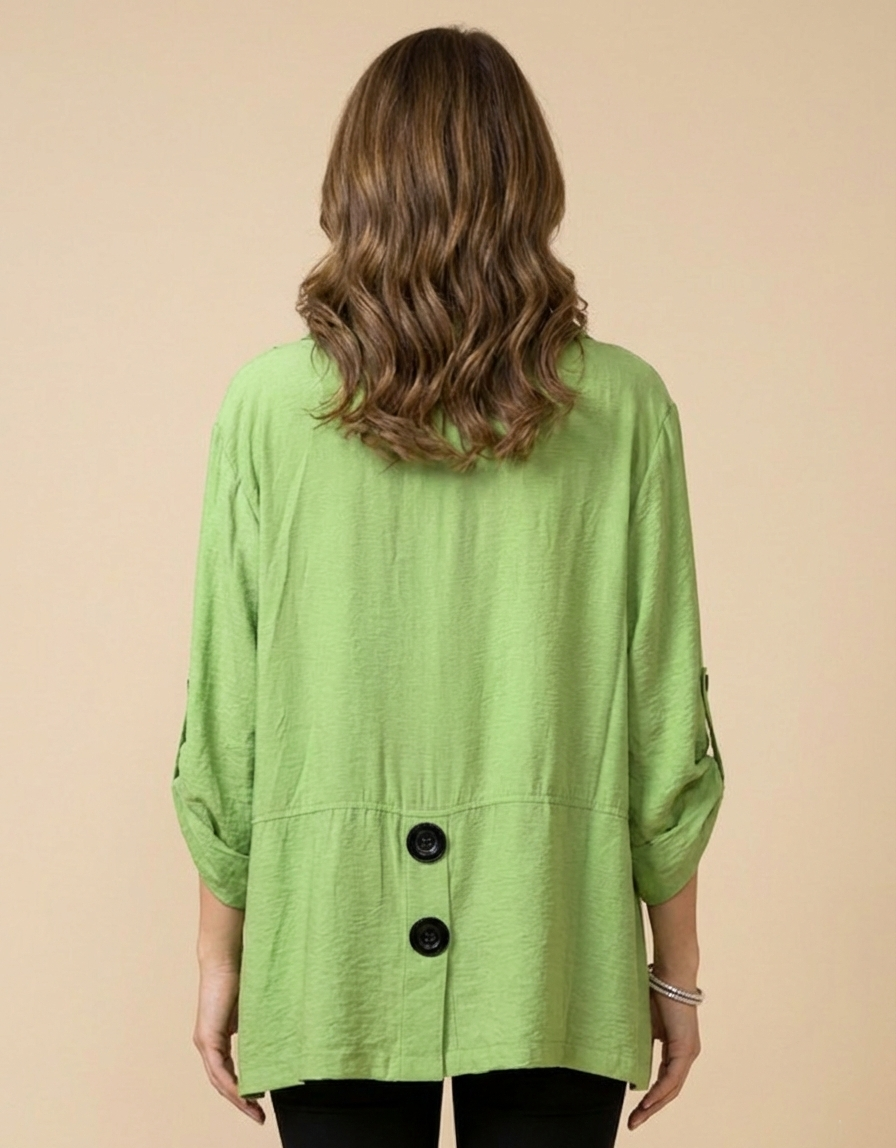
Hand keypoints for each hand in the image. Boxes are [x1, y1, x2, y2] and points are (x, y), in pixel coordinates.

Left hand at [192, 964, 265, 1124]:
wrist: (227, 958)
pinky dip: (232, 1085)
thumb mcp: (252, 1010)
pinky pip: (219, 1070)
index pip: (229, 1071)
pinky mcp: (207, 1037)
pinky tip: (245, 1096)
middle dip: (242, 1102)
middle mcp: (208, 1043)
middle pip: (223, 1082)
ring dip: (238, 1099)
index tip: (260, 1101)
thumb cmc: (242, 976)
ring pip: (220, 1080)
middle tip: (259, 1116)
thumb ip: (256, 1026)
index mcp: (218, 1036)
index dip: (243, 1089)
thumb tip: (274, 1039)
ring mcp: (205, 1041)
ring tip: (255, 1112)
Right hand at [627, 987, 700, 1130]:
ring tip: (637, 1118)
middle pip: (669, 1091)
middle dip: (651, 1109)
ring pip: (672, 1088)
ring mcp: (688, 1053)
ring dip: (654, 1105)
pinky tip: (647, 1101)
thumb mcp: (645, 1025)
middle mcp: (687, 1055)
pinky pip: (672, 1078)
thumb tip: (628, 1062)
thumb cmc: (656, 993)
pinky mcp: (685, 1048)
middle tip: (634, 1123)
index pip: (664, 1081)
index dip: (650, 1097)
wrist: (670, 975)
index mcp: (677, 1049)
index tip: (635, 1110)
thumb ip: (641, 1044)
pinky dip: (659, 1091)